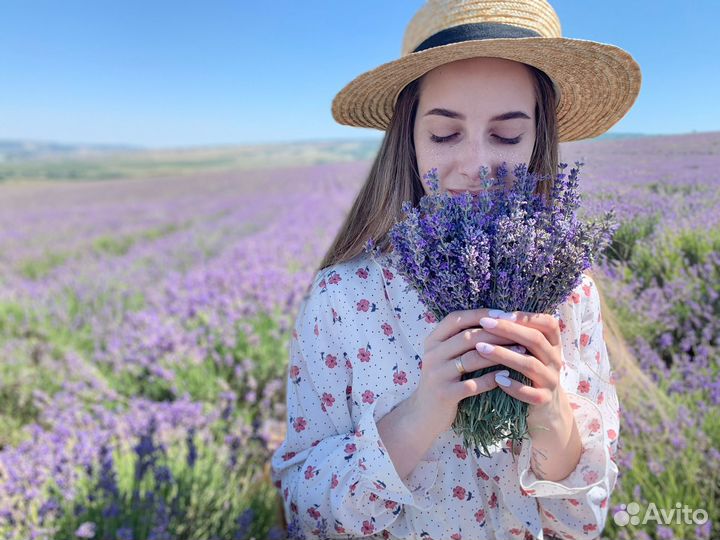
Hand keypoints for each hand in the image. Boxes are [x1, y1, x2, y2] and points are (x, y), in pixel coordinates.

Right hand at [410, 308, 524, 436]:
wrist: (423, 414)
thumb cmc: (443, 380)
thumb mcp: (444, 356)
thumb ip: (460, 340)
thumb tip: (493, 320)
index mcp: (432, 341)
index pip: (456, 319)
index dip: (480, 314)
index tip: (503, 314)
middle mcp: (432, 355)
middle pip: (467, 337)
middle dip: (496, 333)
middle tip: (519, 333)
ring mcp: (437, 375)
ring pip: (471, 358)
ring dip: (499, 353)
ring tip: (520, 351)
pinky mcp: (444, 394)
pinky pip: (472, 384)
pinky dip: (491, 378)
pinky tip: (507, 375)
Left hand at [474, 310, 567, 423]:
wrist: (546, 409)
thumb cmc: (529, 372)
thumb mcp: (530, 351)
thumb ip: (518, 334)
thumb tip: (489, 312)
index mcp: (553, 344)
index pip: (548, 323)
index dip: (525, 317)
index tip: (499, 313)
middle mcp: (555, 360)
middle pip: (535, 340)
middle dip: (508, 330)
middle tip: (485, 323)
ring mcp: (551, 381)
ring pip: (530, 365)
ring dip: (504, 355)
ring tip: (481, 349)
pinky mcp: (544, 400)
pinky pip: (531, 393)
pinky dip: (514, 386)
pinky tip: (496, 379)